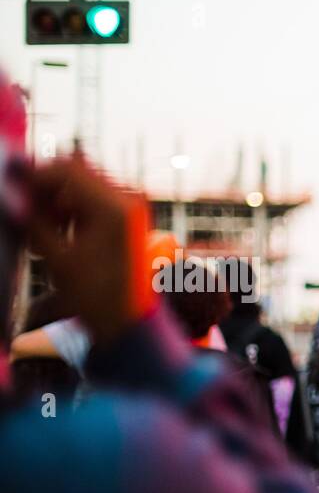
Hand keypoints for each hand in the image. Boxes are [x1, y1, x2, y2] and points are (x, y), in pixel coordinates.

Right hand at [26, 157, 155, 343]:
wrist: (131, 323)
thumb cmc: (99, 298)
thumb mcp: (58, 259)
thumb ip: (33, 222)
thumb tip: (10, 196)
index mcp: (114, 207)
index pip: (66, 169)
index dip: (34, 175)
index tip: (12, 189)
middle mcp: (128, 201)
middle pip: (75, 175)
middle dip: (45, 190)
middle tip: (24, 213)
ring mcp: (132, 209)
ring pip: (82, 188)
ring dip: (56, 203)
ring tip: (39, 233)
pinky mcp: (129, 220)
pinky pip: (93, 203)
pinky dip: (72, 213)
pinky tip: (56, 236)